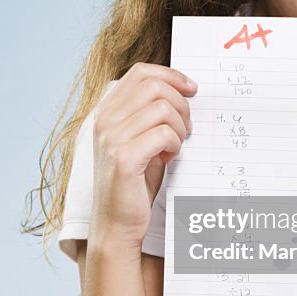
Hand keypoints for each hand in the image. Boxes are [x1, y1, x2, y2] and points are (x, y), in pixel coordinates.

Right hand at [90, 63, 196, 252]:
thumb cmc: (134, 181)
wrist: (116, 223)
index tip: (191, 88)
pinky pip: (163, 133)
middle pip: (154, 86)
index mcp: (107, 111)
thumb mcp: (139, 139)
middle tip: (186, 128)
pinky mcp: (124, 157)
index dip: (170, 75)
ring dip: (179, 126)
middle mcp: (105, 120)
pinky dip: (174, 144)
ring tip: (176, 145)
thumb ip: (150, 113)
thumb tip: (183, 90)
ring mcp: (111, 138)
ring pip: (162, 108)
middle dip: (180, 104)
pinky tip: (169, 158)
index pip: (140, 72)